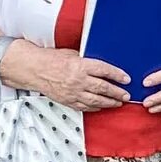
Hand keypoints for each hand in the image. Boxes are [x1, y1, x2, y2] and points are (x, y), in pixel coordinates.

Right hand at [13, 45, 132, 111]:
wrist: (34, 69)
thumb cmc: (51, 59)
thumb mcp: (72, 54)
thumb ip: (86, 61)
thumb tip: (100, 66)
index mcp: (80, 66)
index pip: (104, 71)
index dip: (117, 75)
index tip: (126, 79)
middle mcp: (78, 80)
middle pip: (103, 88)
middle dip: (117, 92)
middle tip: (126, 95)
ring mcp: (73, 92)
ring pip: (96, 100)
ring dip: (109, 102)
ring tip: (118, 102)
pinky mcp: (68, 101)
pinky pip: (85, 107)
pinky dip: (95, 107)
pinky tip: (101, 106)